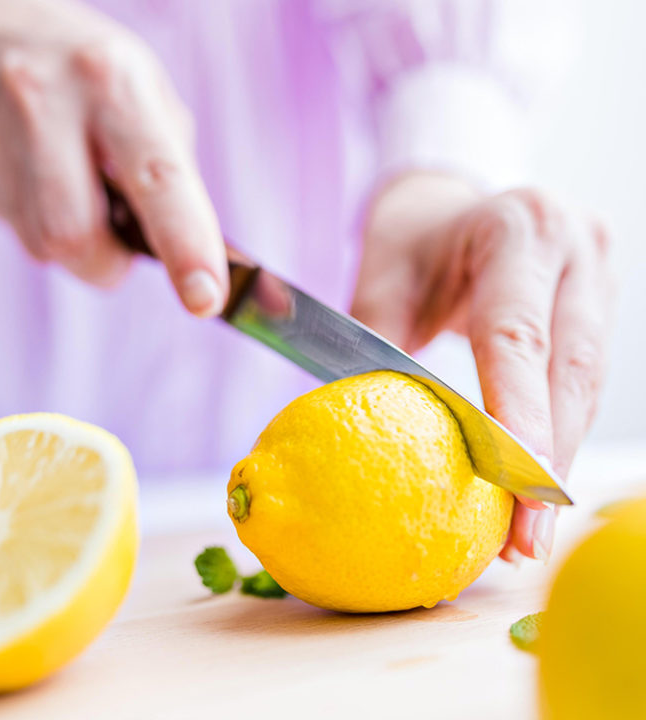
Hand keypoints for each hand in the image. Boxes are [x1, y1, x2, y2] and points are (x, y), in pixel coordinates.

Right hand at [0, 0, 226, 313]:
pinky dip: (43, 226)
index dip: (186, 247)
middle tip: (120, 246)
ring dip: (77, 248)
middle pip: (75, 235)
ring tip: (83, 201)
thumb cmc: (96, 77)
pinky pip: (14, 227)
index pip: (157, 181)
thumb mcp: (151, 103)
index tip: (206, 298)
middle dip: (107, 264)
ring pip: (42, 243)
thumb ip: (172, 176)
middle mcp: (46, 98)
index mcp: (115, 83)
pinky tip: (46, 185)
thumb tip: (189, 255)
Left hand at [353, 172, 614, 561]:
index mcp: (517, 230)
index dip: (522, 418)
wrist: (448, 205)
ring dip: (560, 457)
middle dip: (548, 461)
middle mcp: (573, 248)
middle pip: (571, 370)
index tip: (519, 489)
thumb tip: (364, 430)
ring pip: (587, 384)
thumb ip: (375, 347)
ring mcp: (597, 275)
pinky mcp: (599, 304)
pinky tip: (536, 481)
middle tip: (525, 540)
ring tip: (529, 529)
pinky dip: (560, 432)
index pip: (519, 336)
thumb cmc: (412, 242)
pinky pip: (583, 378)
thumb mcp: (383, 280)